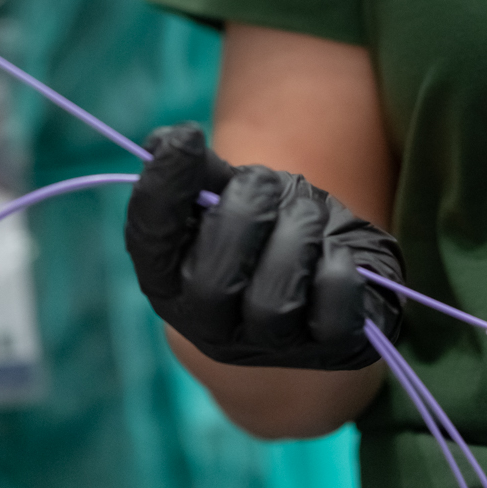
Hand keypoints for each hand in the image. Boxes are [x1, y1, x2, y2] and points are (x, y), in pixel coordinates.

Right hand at [124, 123, 404, 369]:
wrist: (336, 272)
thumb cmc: (273, 226)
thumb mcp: (234, 192)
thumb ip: (201, 172)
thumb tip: (163, 142)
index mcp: (170, 280)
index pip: (148, 242)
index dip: (162, 188)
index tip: (187, 137)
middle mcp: (210, 325)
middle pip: (212, 282)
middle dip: (245, 213)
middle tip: (269, 183)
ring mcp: (270, 346)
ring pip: (273, 303)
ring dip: (297, 236)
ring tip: (308, 216)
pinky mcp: (331, 350)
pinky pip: (332, 314)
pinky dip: (338, 271)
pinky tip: (337, 255)